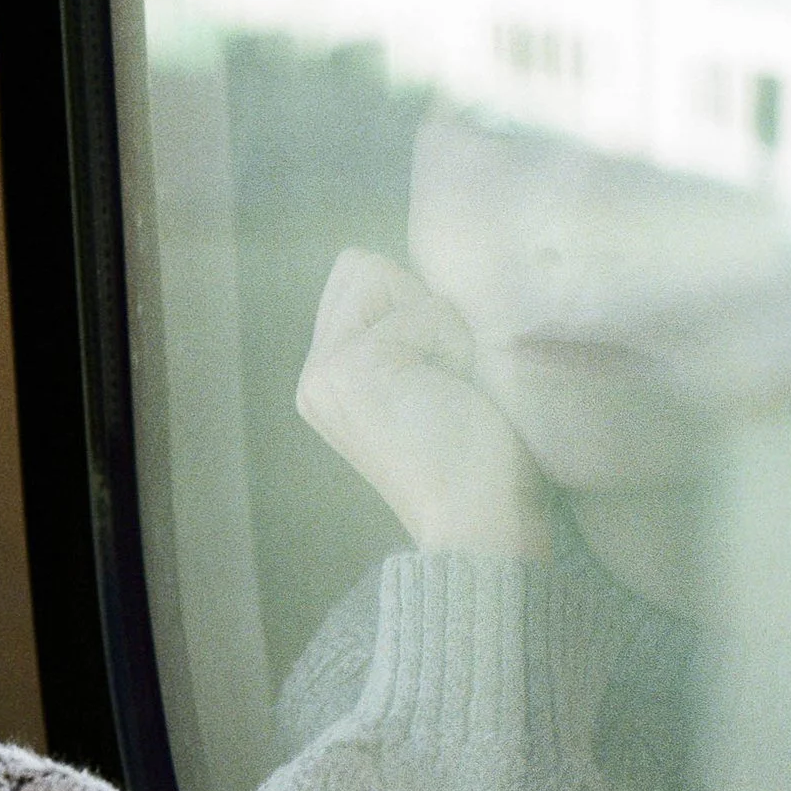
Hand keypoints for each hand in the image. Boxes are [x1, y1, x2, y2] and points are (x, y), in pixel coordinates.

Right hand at [297, 248, 549, 558]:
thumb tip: (418, 280)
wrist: (477, 522)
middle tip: (441, 378)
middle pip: (362, 267)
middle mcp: (313, 374)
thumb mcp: (422, 385)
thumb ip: (399, 335)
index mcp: (324, 380)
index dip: (412, 305)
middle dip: (417, 305)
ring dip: (435, 322)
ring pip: (383, 275)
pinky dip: (452, 342)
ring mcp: (326, 370)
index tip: (437, 374)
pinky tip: (453, 395)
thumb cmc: (474, 462)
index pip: (356, 279)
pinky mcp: (353, 366)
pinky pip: (422, 308)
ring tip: (447, 385)